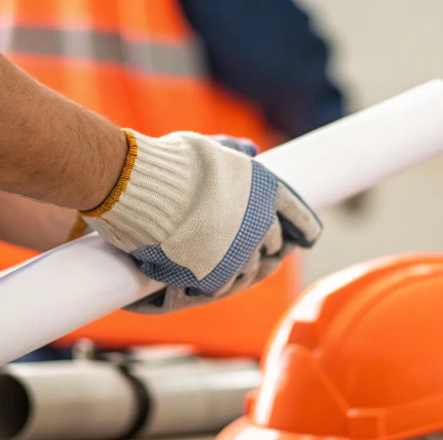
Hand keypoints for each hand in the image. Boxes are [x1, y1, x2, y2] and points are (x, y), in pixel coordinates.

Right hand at [81, 130, 321, 313]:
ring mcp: (240, 254)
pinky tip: (206, 279)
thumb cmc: (169, 163)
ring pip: (250, 271)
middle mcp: (261, 224)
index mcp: (267, 190)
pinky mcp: (215, 278)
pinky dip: (216, 283)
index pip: (299, 217)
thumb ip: (233, 152)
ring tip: (226, 267)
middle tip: (262, 253)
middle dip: (269, 249)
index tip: (305, 239)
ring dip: (240, 270)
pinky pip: (223, 287)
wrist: (136, 186)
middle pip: (274, 246)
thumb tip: (254, 149)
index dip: (303, 230)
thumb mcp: (209, 149)